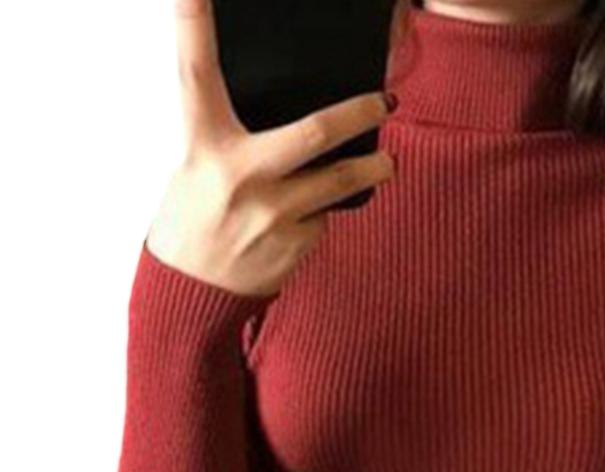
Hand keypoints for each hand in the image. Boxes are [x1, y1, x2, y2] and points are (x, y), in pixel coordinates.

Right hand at [145, 0, 396, 297]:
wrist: (193, 290)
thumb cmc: (197, 217)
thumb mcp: (200, 165)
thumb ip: (237, 137)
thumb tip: (298, 119)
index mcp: (204, 143)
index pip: (196, 71)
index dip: (194, 21)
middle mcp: (241, 174)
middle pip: (314, 132)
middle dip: (360, 114)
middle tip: (386, 102)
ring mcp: (273, 213)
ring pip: (339, 182)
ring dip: (372, 170)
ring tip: (388, 164)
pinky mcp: (295, 245)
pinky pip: (325, 217)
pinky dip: (323, 212)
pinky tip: (304, 219)